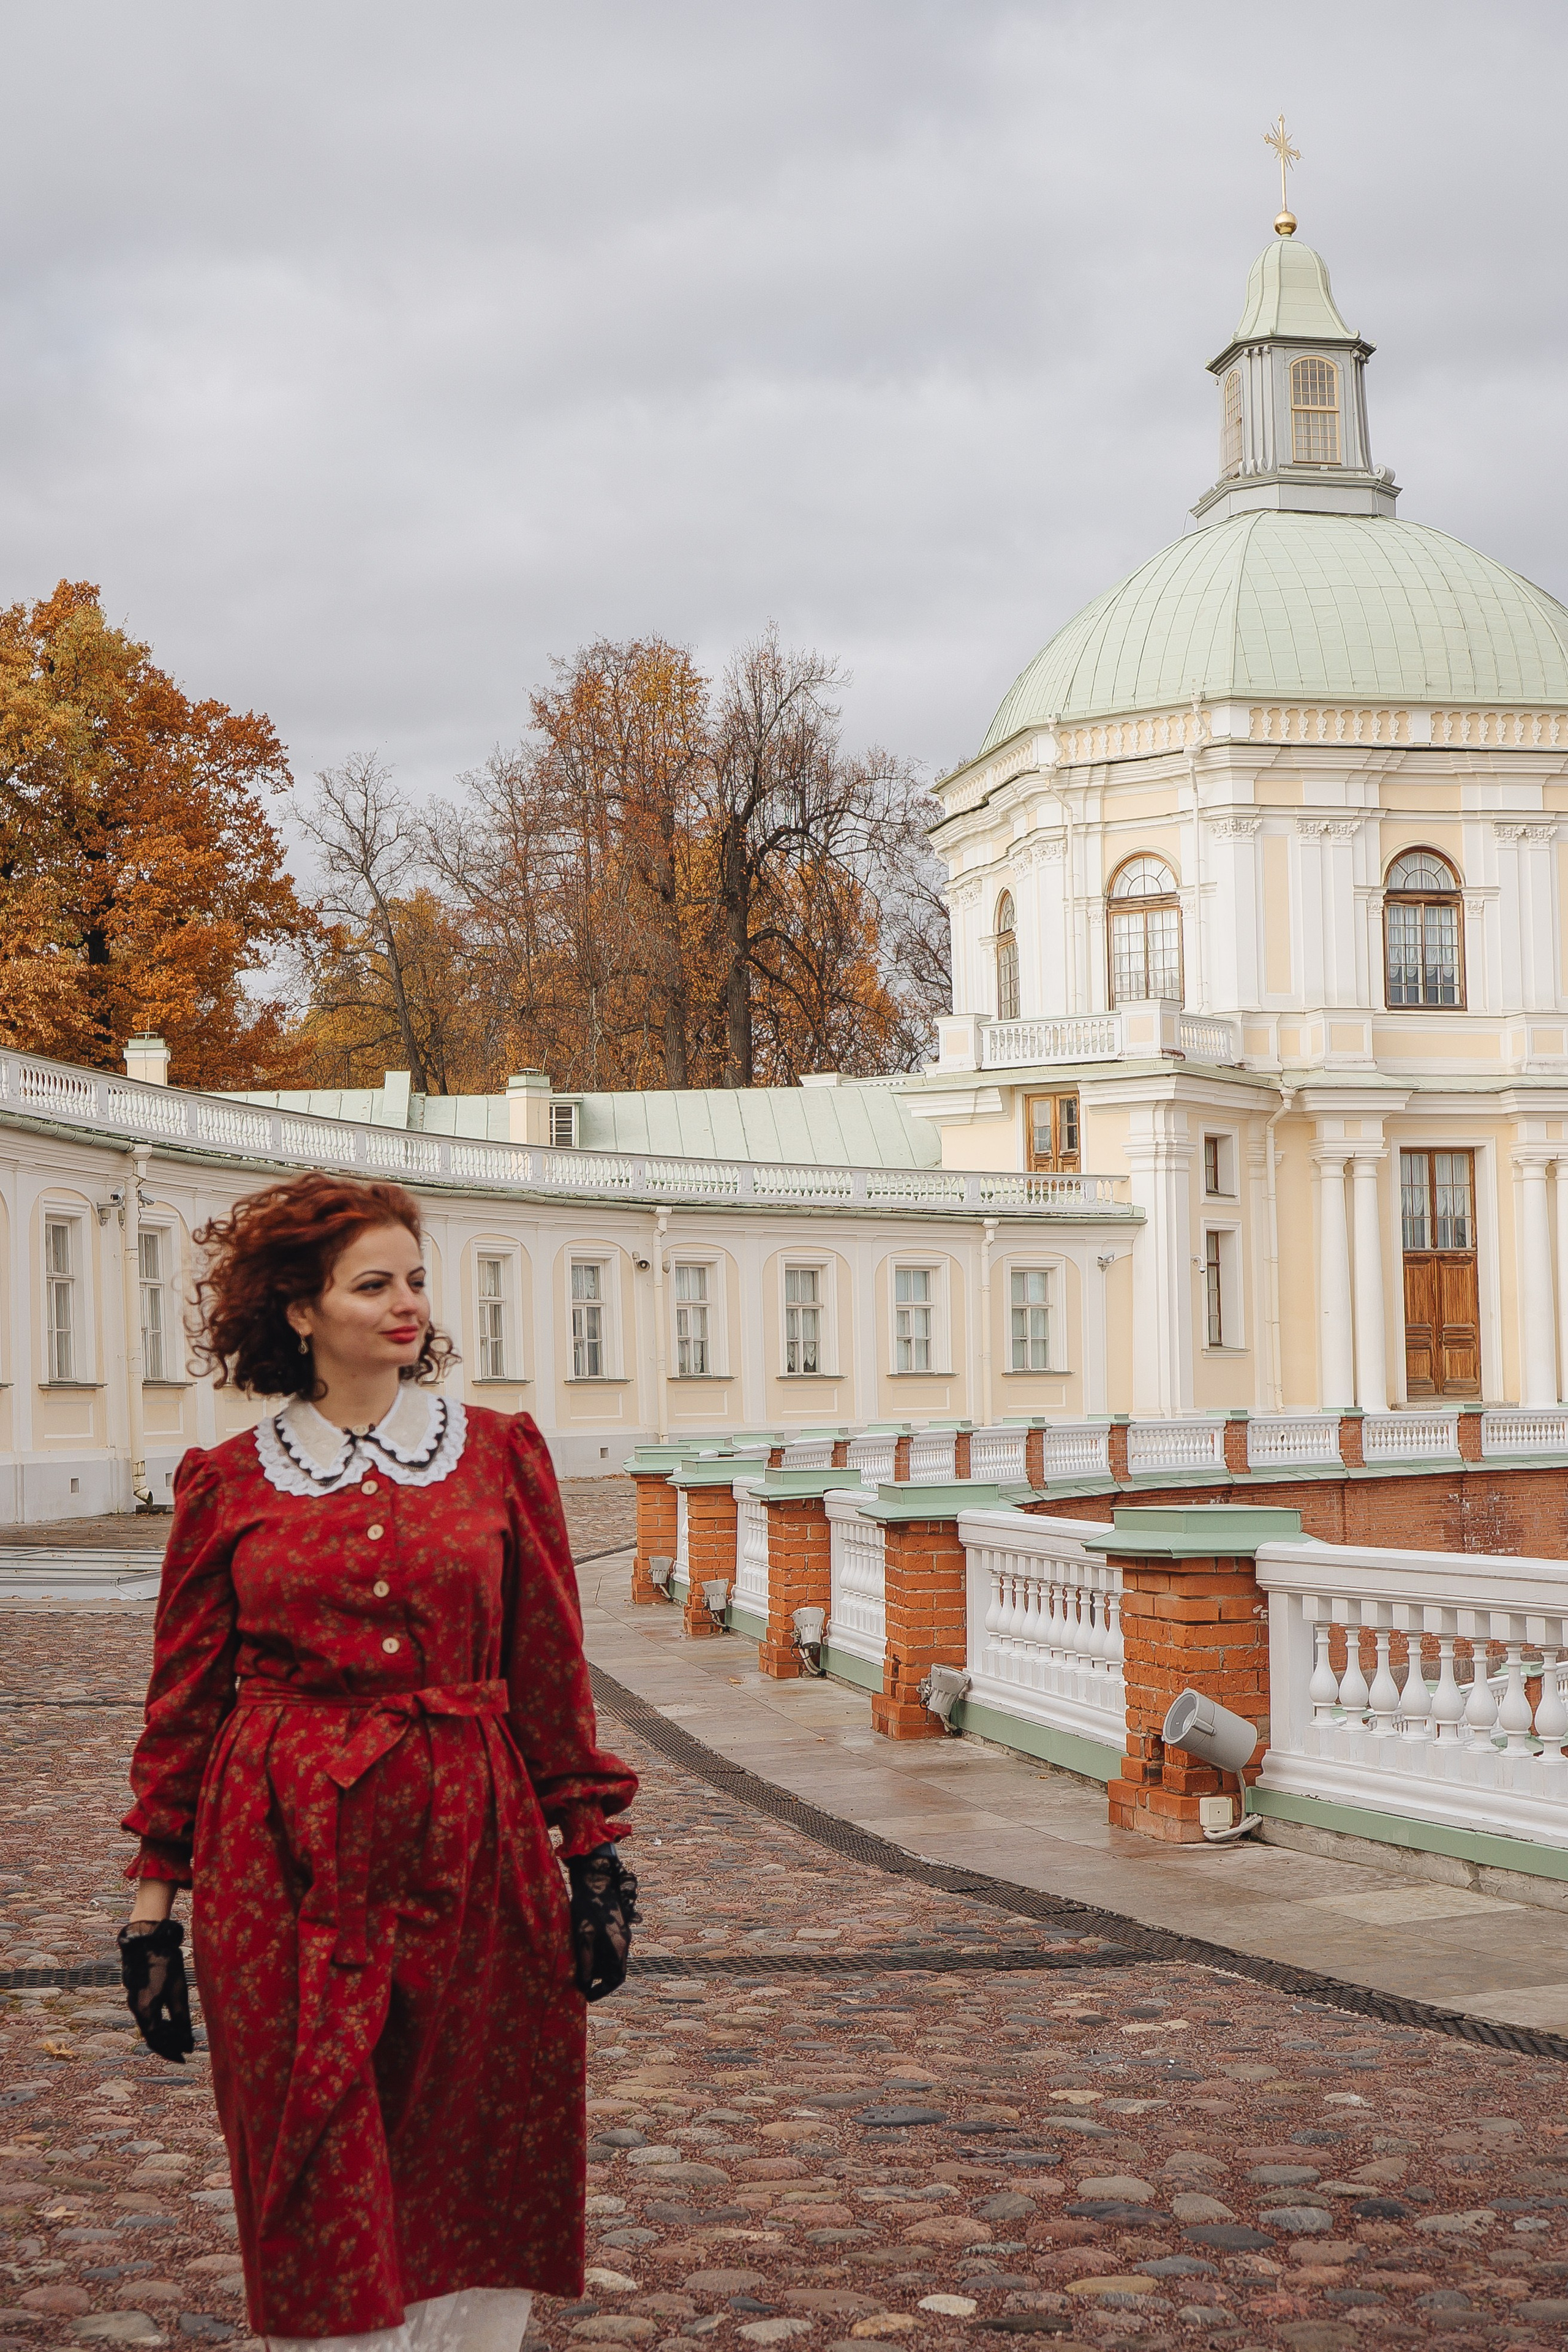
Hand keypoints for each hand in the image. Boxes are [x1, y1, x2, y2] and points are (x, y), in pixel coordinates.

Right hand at [117, 1917, 193, 2062]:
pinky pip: (146, 2015)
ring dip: (163, 2033)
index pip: (158, 2041)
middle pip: (151, 2035)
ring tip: (180, 2035)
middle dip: (168, 2044)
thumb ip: (181, 2019)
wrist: (147, 1940)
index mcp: (146, 2012)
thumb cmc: (165, 1965)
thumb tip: (187, 2043)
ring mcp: (133, 2001)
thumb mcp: (178, 1992)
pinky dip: (158, 2021)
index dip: (171, 2051)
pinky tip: (170, 2019)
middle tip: (184, 2049)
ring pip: (148, 2025)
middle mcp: (136, 2009)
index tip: (185, 2056)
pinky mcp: (136, 1993)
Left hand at [566, 1842, 637, 2002]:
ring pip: (609, 1958)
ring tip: (575, 1964)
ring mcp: (620, 1932)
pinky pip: (606, 1947)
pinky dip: (594, 1953)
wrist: (595, 1878)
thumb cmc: (588, 1907)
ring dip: (594, 1965)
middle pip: (613, 1969)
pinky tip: (579, 1948)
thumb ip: (586, 1961)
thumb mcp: (583, 1936)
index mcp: (619, 1945)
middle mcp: (623, 1940)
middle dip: (596, 1978)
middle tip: (576, 1980)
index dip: (602, 1990)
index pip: (617, 1978)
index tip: (587, 1996)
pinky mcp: (613, 1925)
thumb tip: (584, 1984)